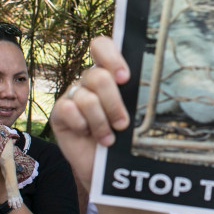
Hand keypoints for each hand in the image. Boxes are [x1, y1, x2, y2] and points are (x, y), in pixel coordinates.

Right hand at [51, 37, 129, 189]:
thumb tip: (153, 84)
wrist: (106, 167)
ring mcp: (73, 95)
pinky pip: (68, 109)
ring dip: (101, 122)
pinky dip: (82, 124)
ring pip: (86, 97)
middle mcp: (89, 80)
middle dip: (114, 103)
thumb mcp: (136, 115)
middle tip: (123, 124)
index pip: (102, 46)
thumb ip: (138, 96)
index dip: (111, 57)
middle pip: (98, 76)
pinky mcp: (60, 113)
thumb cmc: (124, 138)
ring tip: (109, 138)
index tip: (125, 79)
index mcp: (109, 73)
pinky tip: (87, 134)